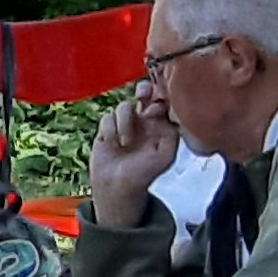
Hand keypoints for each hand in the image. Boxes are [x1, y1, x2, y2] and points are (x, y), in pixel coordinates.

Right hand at [81, 83, 178, 220]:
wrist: (118, 186)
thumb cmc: (144, 173)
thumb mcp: (166, 155)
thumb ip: (170, 133)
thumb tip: (162, 113)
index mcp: (161, 124)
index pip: (164, 101)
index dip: (160, 98)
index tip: (154, 109)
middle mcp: (144, 119)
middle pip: (146, 92)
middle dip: (144, 90)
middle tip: (141, 96)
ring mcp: (125, 122)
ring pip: (124, 106)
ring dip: (124, 123)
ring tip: (125, 143)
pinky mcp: (107, 128)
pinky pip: (107, 118)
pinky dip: (110, 131)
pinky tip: (113, 144)